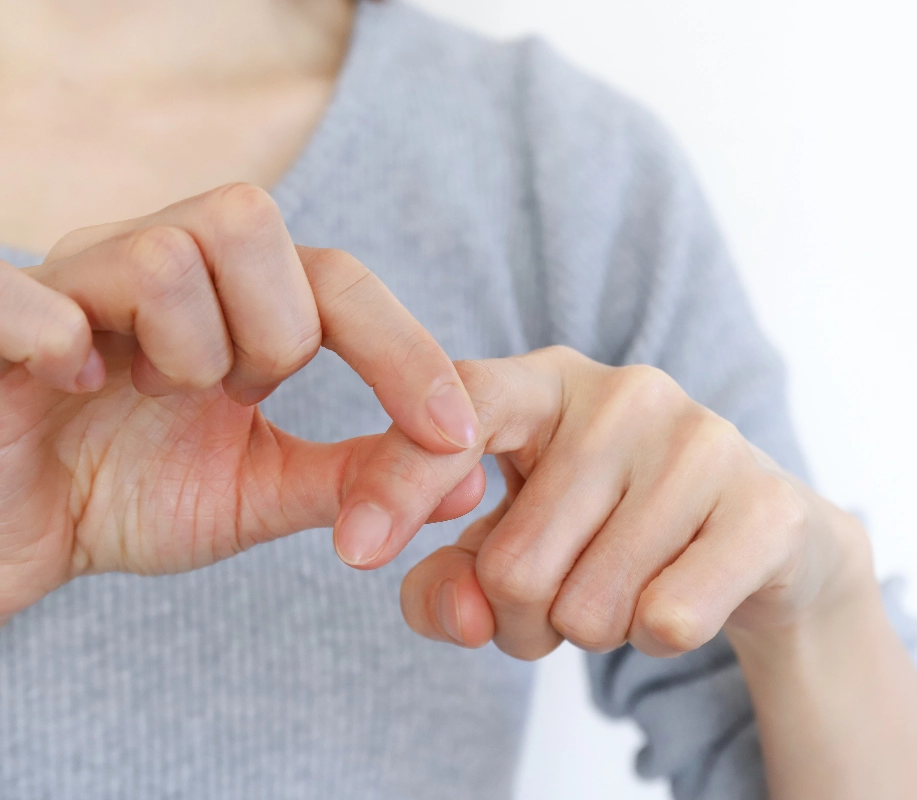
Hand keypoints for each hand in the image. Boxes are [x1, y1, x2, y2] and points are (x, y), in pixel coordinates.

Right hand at [0, 184, 485, 621]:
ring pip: (168, 251)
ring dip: (189, 351)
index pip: (336, 279)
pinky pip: (42, 296)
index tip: (454, 436)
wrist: (10, 536)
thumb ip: (352, 477)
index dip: (406, 350)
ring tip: (155, 398)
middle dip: (274, 332)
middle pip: (252, 220)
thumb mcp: (259, 491)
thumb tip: (470, 482)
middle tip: (238, 395)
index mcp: (222, 298)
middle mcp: (151, 264)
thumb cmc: (125, 496)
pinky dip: (72, 345)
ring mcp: (71, 282)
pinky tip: (78, 389)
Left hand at [331, 345, 872, 658]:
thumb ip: (448, 584)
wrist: (757, 536)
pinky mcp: (767, 508)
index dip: (399, 482)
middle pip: (514, 565)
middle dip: (526, 617)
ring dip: (594, 630)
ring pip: (588, 608)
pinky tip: (682, 592)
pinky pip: (667, 620)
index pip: (458, 411)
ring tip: (628, 583)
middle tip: (566, 592)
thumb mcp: (511, 545)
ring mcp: (703, 443)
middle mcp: (626, 394)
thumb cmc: (612, 530)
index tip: (355, 550)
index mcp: (548, 382)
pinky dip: (656, 638)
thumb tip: (461, 614)